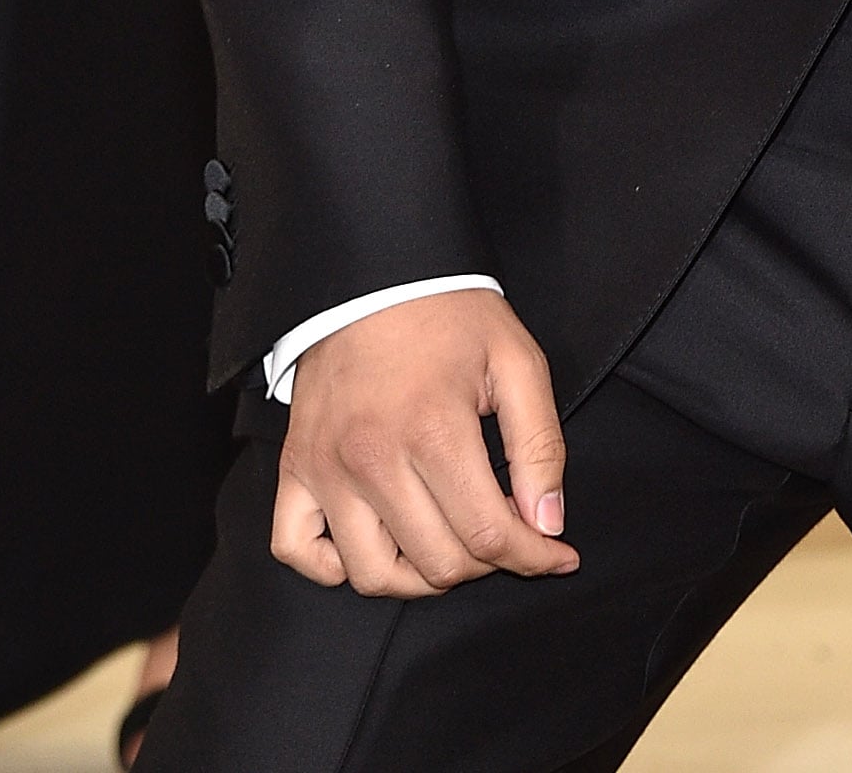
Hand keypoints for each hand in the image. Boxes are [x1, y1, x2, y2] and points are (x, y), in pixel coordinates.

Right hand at [273, 291, 579, 598]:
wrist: (376, 276)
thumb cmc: (451, 315)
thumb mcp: (517, 361)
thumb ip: (541, 446)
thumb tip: (548, 523)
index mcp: (433, 430)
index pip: (488, 535)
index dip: (533, 556)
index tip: (557, 555)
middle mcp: (371, 460)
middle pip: (436, 564)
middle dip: (485, 563)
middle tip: (505, 533)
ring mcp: (325, 469)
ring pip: (371, 574)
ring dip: (419, 576)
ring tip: (449, 542)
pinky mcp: (293, 469)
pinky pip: (298, 551)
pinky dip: (336, 565)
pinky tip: (378, 541)